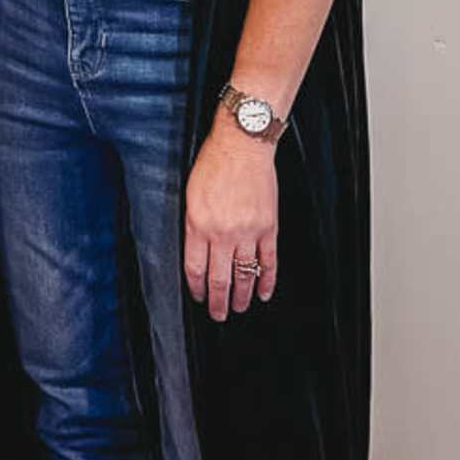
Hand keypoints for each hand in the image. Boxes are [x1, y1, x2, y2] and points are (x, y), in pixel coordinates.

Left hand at [184, 122, 278, 319]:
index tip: (198, 297)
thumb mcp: (190, 195)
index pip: (195, 269)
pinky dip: (267, 281)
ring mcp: (248, 232)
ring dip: (241, 297)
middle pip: (219, 279)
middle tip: (218, 315)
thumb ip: (192, 226)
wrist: (242, 145)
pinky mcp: (268, 227)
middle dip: (218, 303)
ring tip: (239, 308)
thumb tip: (195, 253)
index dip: (196, 288)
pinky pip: (269, 262)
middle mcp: (223, 233)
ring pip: (244, 275)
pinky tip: (264, 292)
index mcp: (198, 225)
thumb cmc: (214, 164)